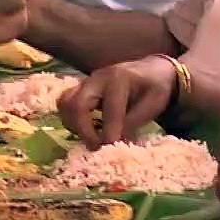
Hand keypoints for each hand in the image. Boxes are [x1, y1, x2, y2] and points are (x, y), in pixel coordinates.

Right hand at [57, 56, 176, 149]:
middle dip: (84, 130)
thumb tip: (116, 143)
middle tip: (96, 148)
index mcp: (119, 79)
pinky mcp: (80, 89)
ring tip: (91, 139)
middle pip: (77, 104)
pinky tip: (86, 131)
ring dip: (74, 126)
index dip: (109, 132)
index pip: (109, 109)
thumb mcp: (154, 103)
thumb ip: (134, 121)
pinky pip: (65, 104)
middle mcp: (97, 78)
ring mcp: (86, 82)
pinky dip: (71, 120)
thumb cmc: (154, 87)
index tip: (111, 149)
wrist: (151, 70)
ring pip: (66, 103)